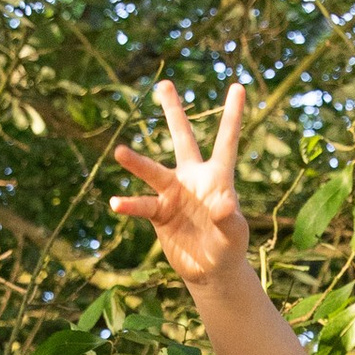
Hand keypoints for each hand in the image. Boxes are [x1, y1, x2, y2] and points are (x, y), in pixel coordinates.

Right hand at [111, 80, 249, 293]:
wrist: (211, 270)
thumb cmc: (230, 247)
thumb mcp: (235, 233)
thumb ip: (229, 218)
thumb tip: (224, 203)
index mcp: (218, 177)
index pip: (226, 141)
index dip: (232, 115)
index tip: (238, 86)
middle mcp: (193, 178)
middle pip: (182, 138)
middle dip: (173, 111)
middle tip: (164, 84)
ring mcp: (173, 193)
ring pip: (153, 171)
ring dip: (137, 163)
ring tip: (120, 152)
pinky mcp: (159, 213)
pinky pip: (141, 205)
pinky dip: (129, 205)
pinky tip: (116, 203)